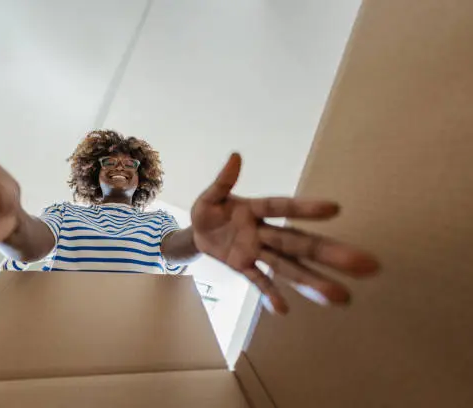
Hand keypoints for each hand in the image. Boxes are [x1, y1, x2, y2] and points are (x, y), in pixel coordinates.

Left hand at [191, 153, 378, 313]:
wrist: (198, 235)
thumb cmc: (209, 212)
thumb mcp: (209, 197)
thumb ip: (223, 182)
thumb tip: (235, 157)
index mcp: (255, 209)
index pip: (283, 208)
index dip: (305, 209)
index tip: (335, 209)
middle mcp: (263, 232)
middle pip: (298, 243)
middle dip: (329, 254)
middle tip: (367, 265)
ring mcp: (256, 252)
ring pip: (286, 266)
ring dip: (312, 281)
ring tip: (341, 296)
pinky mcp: (245, 268)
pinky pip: (259, 281)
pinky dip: (269, 294)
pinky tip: (283, 310)